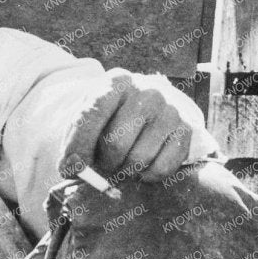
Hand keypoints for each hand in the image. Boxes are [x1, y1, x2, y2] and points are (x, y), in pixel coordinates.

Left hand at [60, 70, 206, 184]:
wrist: (148, 110)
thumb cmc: (111, 118)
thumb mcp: (90, 119)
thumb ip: (75, 142)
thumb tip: (73, 169)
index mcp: (117, 82)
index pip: (92, 114)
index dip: (78, 145)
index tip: (70, 167)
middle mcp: (147, 92)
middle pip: (116, 143)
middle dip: (104, 163)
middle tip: (103, 165)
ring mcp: (170, 110)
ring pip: (139, 160)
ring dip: (126, 171)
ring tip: (123, 163)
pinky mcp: (187, 129)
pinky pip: (162, 168)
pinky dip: (147, 176)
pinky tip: (143, 167)